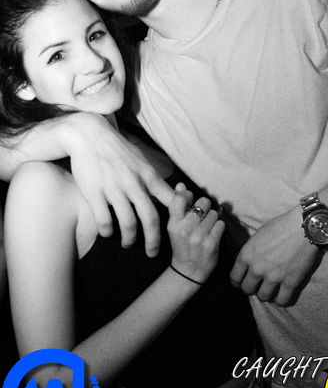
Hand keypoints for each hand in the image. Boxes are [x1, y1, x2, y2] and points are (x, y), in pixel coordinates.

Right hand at [63, 113, 173, 253]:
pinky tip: (108, 233)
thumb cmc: (117, 149)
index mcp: (147, 176)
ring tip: (128, 243)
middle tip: (153, 252)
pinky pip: (104, 221)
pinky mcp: (94, 194)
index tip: (179, 231)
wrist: (88, 135)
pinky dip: (108, 232)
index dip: (178, 218)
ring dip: (129, 239)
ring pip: (128, 224)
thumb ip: (154, 180)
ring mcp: (113, 190)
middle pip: (150, 219)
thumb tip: (170, 195)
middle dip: (154, 241)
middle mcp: (133, 184)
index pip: (170, 201)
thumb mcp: (141, 161)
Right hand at [167, 184, 224, 283]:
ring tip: (207, 228)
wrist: (187, 271)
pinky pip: (220, 224)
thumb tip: (181, 184)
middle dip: (205, 207)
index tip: (191, 203)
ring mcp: (199, 236)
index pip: (181, 197)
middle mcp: (185, 228)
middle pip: (203, 202)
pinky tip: (213, 234)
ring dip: (213, 219)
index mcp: (173, 223)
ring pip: (214, 213)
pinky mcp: (211, 243)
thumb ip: (178, 205)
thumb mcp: (175, 227)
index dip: (189, 196)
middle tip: (202, 217)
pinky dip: (219, 228)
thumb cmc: (181, 245)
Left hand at [230, 205, 318, 305]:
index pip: (234, 278)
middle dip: (252, 288)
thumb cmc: (280, 226)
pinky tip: (282, 295)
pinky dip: (281, 300)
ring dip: (266, 294)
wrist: (303, 227)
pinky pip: (281, 301)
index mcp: (247, 255)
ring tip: (271, 290)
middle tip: (258, 285)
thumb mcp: (257, 236)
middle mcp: (257, 268)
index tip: (243, 281)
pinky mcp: (290, 283)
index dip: (238, 282)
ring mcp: (273, 277)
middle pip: (247, 289)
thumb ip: (251, 252)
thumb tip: (249, 264)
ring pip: (263, 297)